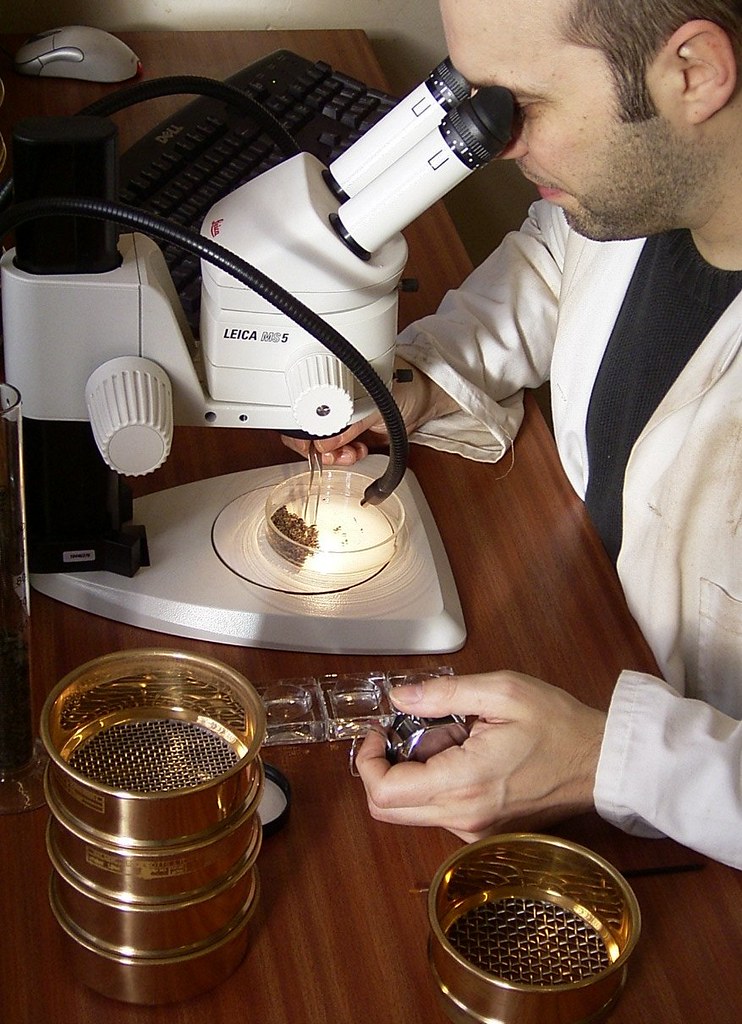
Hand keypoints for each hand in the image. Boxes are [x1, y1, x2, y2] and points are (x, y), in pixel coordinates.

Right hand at [280, 357, 457, 465]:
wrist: (426, 397)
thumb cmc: (404, 385)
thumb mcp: (373, 404)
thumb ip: (350, 425)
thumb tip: (324, 443)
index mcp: (329, 387)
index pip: (300, 412)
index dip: (299, 433)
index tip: (308, 446)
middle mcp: (330, 405)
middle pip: (306, 433)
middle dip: (315, 448)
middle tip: (330, 453)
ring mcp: (342, 422)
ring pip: (322, 447)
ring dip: (333, 456)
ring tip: (350, 453)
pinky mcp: (353, 437)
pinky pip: (340, 453)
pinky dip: (345, 458)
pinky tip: (357, 452)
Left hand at [354, 671, 605, 841]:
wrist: (600, 763)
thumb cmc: (558, 725)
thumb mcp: (502, 691)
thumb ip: (444, 694)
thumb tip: (398, 696)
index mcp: (465, 782)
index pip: (385, 792)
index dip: (367, 761)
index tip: (377, 732)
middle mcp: (465, 817)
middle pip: (388, 810)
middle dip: (382, 769)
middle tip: (403, 732)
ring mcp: (474, 830)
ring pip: (412, 811)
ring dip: (412, 774)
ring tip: (448, 739)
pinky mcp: (483, 831)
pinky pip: (439, 812)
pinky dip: (435, 785)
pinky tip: (463, 755)